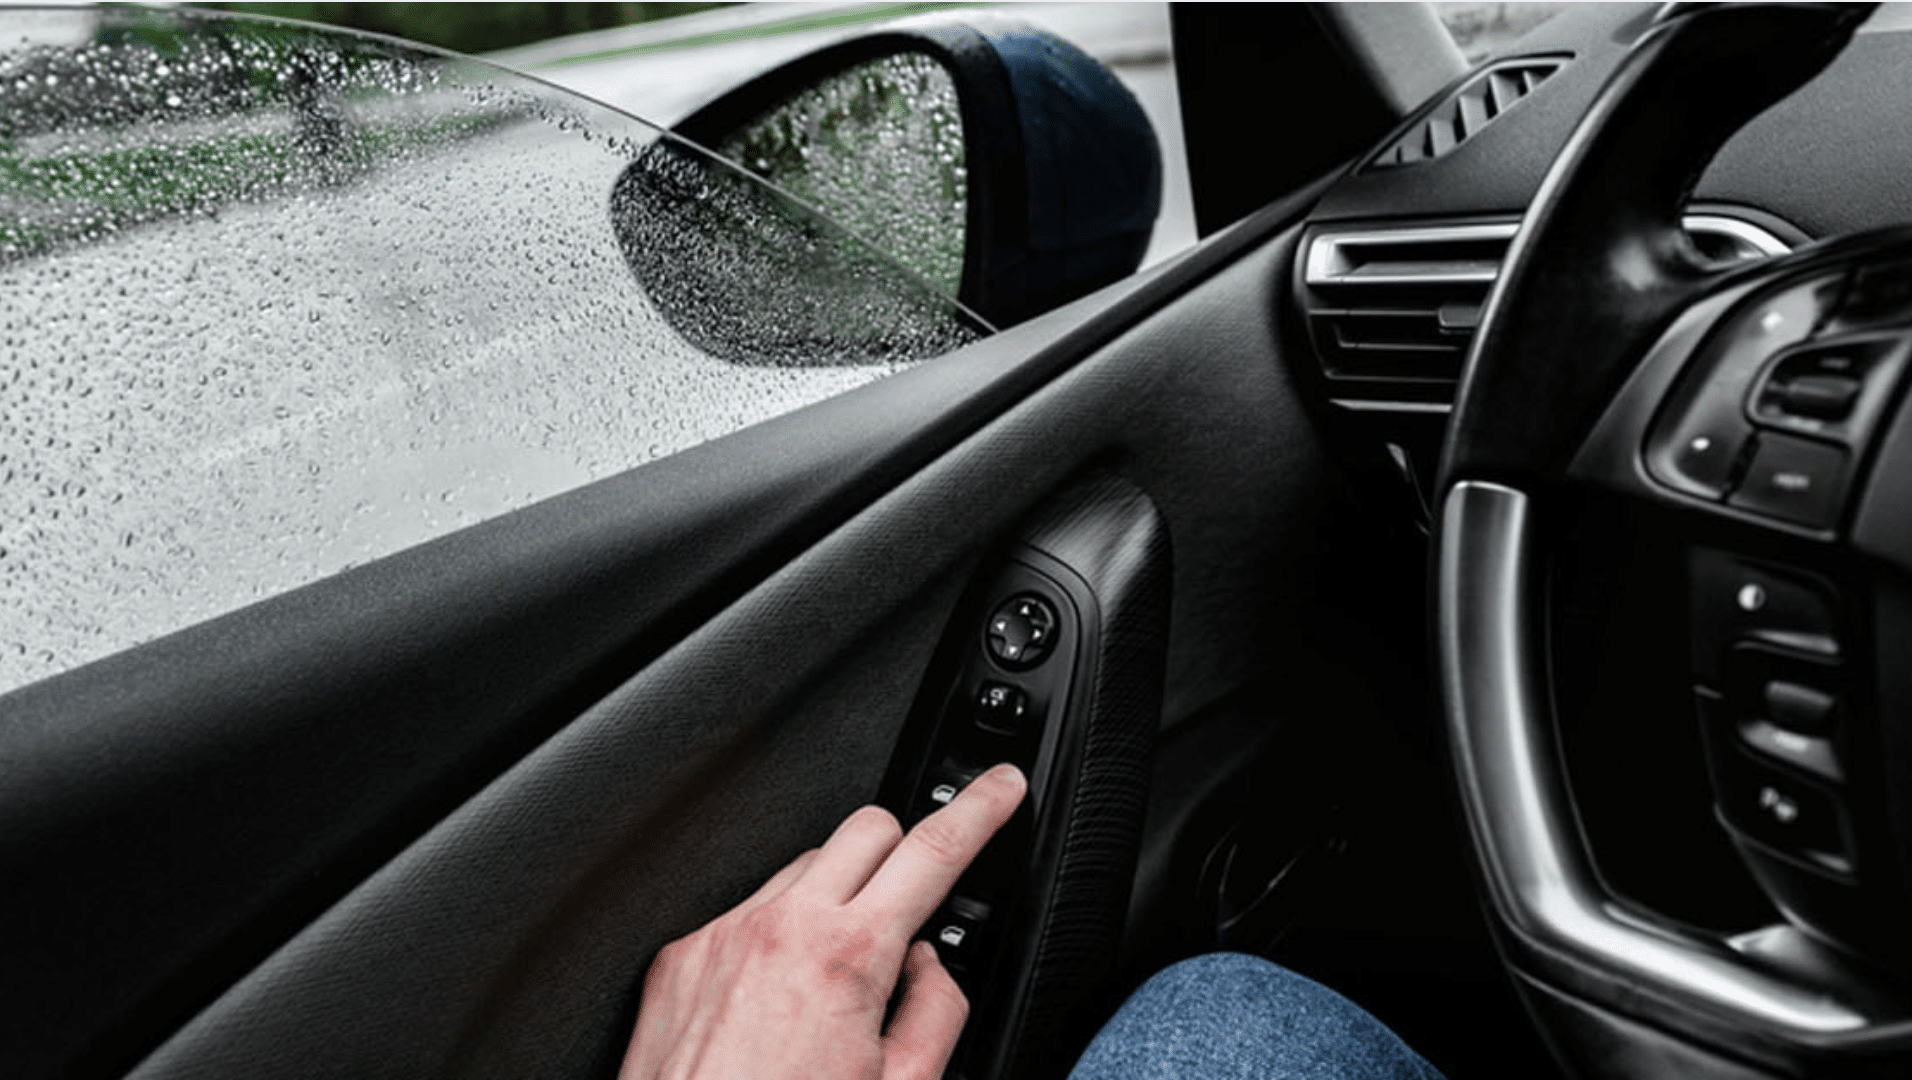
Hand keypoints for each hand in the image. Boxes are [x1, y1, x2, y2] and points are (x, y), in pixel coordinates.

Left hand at [619, 763, 1027, 1079]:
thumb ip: (936, 1010)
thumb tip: (933, 965)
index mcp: (847, 958)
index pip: (934, 850)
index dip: (979, 808)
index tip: (1000, 787)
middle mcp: (779, 930)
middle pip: (866, 828)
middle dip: (902, 852)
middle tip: (914, 903)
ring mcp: (722, 937)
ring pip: (803, 868)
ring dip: (835, 899)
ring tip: (834, 980)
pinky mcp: (679, 958)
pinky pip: (745, 913)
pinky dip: (774, 938)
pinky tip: (776, 1002)